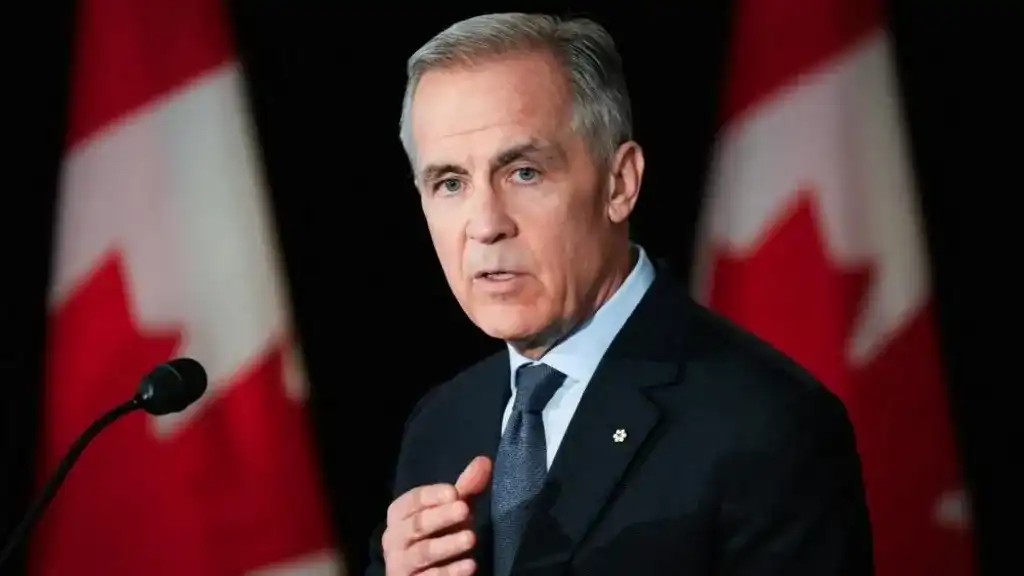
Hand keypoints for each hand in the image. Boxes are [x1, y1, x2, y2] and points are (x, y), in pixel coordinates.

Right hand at [382, 456, 491, 574]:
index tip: (454, 492)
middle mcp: (395, 538)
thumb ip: (465, 489)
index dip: (432, 495)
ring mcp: (401, 564)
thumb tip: (484, 461)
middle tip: (465, 510)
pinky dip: (449, 573)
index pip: (412, 500)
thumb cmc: (435, 534)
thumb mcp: (450, 510)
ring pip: (422, 552)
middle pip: (416, 525)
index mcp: (399, 514)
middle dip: (441, 516)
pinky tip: (469, 566)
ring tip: (471, 538)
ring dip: (447, 545)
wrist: (420, 573)